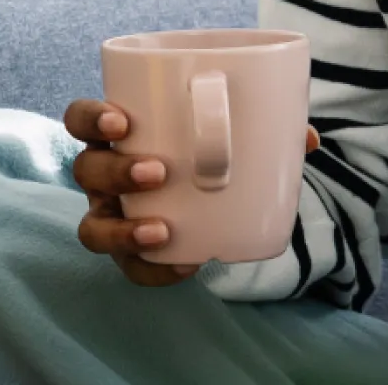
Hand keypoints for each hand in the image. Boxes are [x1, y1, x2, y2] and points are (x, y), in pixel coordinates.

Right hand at [64, 98, 319, 284]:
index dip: (92, 118)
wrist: (211, 201)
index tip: (122, 120)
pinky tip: (186, 264)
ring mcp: (110, 216)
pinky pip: (129, 269)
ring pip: (92, 227)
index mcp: (119, 134)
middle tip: (159, 173)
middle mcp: (103, 176)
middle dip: (116, 172)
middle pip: (86, 170)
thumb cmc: (209, 152)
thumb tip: (306, 138)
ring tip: (162, 230)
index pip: (82, 117)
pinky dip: (154, 270)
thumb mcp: (231, 134)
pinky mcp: (129, 253)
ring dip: (123, 229)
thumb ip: (265, 128)